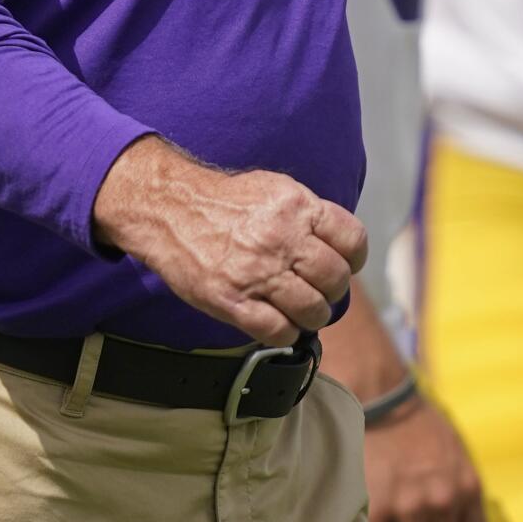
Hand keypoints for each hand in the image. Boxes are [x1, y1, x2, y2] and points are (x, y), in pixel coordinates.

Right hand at [90, 138, 365, 347]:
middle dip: (332, 290)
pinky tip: (277, 321)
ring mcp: (257, 272)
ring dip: (312, 315)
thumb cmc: (224, 201)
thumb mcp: (273, 189)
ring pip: (313, 310)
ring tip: (299, 310)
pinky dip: (285, 332)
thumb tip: (338, 244)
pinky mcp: (233, 300)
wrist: (169, 208)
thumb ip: (308, 214)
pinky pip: (278, 331)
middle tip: (318, 290)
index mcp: (296, 207)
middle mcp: (281, 238)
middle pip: (336, 279)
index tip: (345, 264)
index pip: (352, 240)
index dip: (353, 259)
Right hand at [365, 393, 488, 521]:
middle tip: (419, 516)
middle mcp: (443, 500)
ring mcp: (411, 506)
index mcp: (467, 489)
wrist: (380, 401)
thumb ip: (464, 496)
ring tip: (400, 510)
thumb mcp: (457, 456)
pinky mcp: (379, 509)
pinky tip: (382, 515)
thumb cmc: (419, 427)